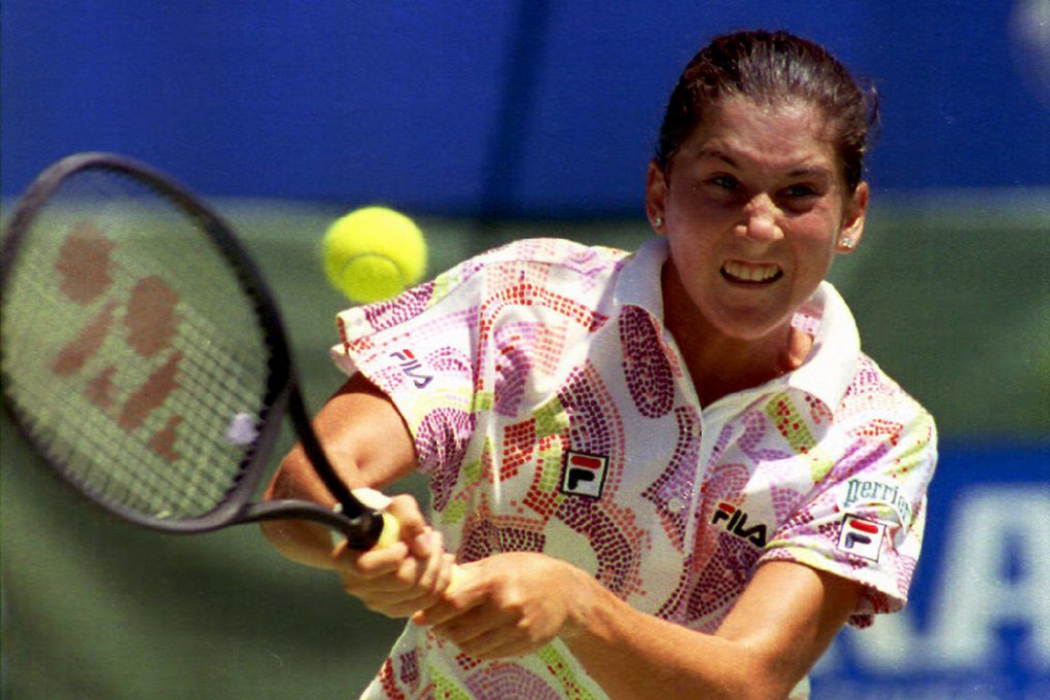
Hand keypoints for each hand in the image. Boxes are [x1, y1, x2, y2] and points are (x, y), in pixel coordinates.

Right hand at [333, 494, 455, 617]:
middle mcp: (356, 586)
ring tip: (439, 547)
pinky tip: (443, 563)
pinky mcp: (392, 609)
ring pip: (418, 594)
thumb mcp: (396, 505)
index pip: (367, 568)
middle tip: (435, 536)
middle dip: (428, 557)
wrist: (380, 534)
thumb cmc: (384, 516)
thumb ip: (409, 518)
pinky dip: (440, 583)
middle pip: (403, 582)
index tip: (403, 543)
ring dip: (437, 568)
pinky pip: (425, 603)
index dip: (392, 557)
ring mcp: (374, 602)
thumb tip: (423, 549)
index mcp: (345, 559)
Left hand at [413, 552, 582, 658]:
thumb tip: (433, 586)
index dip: (431, 613)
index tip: (419, 617)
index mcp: (495, 580)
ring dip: (457, 640)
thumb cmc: (526, 571)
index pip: (452, 602)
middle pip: (458, 629)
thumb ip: (466, 576)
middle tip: (435, 623)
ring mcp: (516, 628)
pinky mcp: (523, 645)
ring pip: (470, 646)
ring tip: (455, 628)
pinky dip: (475, 647)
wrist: (566, 593)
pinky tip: (476, 635)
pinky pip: (487, 654)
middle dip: (442, 628)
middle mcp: (506, 606)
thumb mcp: (497, 563)